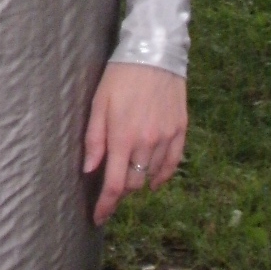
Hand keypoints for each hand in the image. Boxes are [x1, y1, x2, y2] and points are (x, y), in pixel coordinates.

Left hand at [83, 62, 186, 225]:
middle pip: (133, 183)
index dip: (105, 205)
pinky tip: (153, 179)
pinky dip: (161, 176)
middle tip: (111, 183)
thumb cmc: (120, 75)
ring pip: (151, 175)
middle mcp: (146, 142)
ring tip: (128, 174)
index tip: (98, 217)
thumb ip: (94, 138)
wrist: (154, 52)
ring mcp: (166, 138)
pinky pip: (172, 164)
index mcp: (122, 136)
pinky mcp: (180, 131)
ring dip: (138, 180)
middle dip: (120, 188)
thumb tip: (89, 169)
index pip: (114, 184)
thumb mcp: (99, 102)